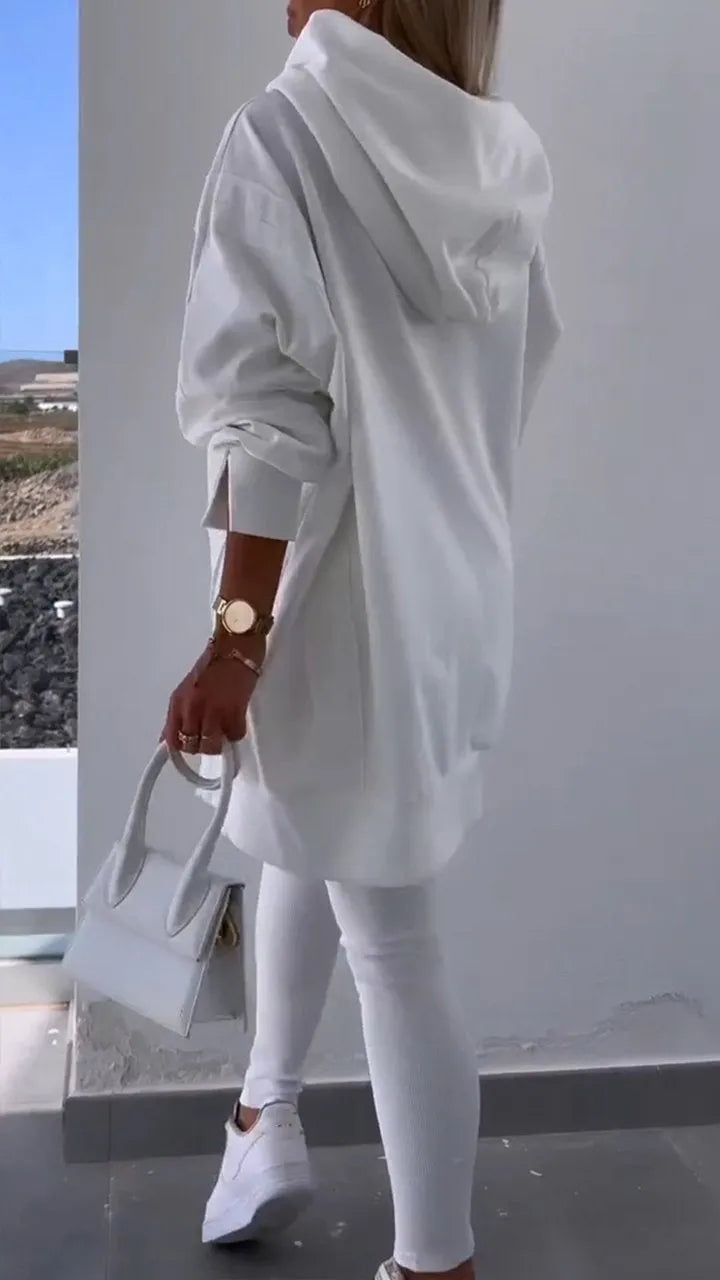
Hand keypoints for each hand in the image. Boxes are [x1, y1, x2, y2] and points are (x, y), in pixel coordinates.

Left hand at [162, 637, 263, 755]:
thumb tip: (166, 742)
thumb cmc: (214, 664)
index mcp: (178, 702)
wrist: (236, 645)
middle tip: (212, 734)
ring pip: (212, 746)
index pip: (171, 739)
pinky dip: (237, 732)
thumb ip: (178, 715)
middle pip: (193, 746)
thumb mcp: (187, 689)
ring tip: (225, 729)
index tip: (189, 751)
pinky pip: (235, 736)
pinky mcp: (235, 710)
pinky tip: (237, 719)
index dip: (181, 749)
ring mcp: (213, 710)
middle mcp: (192, 708)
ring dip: (220, 742)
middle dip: (203, 745)